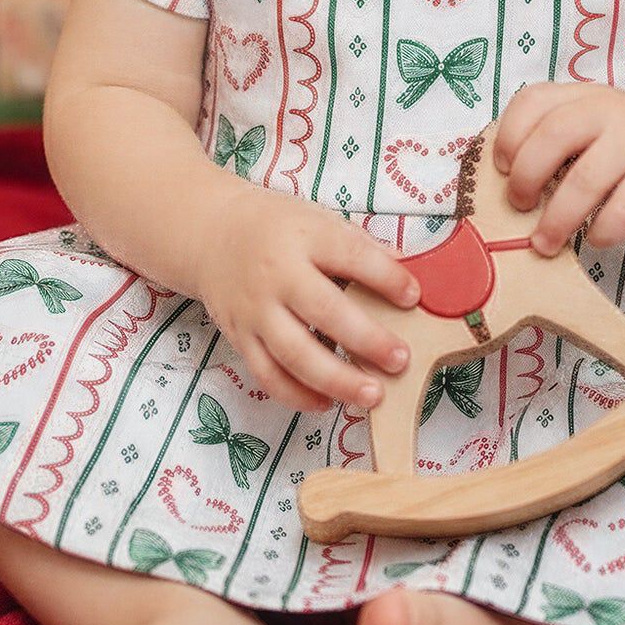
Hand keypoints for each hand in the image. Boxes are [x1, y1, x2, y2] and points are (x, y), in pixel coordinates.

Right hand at [193, 184, 422, 414]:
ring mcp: (255, 310)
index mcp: (303, 236)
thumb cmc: (277, 228)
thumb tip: (409, 278)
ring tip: (372, 395)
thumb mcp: (319, 221)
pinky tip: (327, 403)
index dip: (386, 278)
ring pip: (295, 354)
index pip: (351, 256)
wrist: (211, 233)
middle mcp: (277, 274)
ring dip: (337, 380)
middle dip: (367, 340)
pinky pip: (268, 375)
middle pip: (324, 312)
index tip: (414, 297)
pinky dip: (297, 396)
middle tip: (401, 360)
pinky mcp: (240, 337)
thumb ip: (360, 249)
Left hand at [492, 84, 624, 255]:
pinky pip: (622, 211)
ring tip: (544, 243)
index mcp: (580, 95)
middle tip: (520, 206)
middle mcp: (609, 109)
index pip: (534, 100)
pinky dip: (600, 232)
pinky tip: (594, 238)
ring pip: (586, 180)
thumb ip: (547, 142)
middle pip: (555, 135)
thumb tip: (502, 191)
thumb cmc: (617, 148)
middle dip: (527, 177)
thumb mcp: (584, 128)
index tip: (502, 170)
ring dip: (557, 219)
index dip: (508, 136)